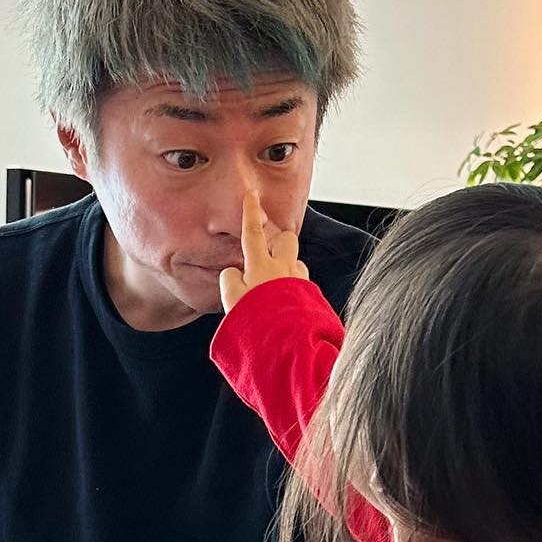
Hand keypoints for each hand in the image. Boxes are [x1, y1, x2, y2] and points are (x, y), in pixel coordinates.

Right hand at [219, 189, 308, 313]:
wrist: (288, 346)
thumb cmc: (256, 324)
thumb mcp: (231, 302)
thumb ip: (230, 280)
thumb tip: (235, 272)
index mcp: (261, 266)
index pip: (253, 233)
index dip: (251, 213)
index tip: (252, 195)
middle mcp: (284, 269)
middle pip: (286, 239)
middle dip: (279, 239)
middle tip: (267, 252)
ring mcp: (300, 282)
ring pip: (296, 261)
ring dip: (287, 266)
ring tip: (274, 287)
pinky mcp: (311, 296)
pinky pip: (302, 282)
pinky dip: (294, 286)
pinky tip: (286, 303)